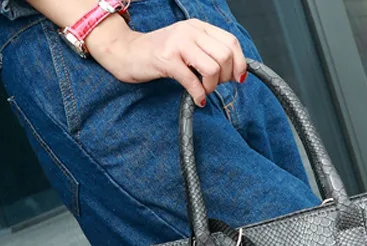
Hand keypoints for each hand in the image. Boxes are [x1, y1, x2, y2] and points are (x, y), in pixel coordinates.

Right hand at [86, 17, 247, 106]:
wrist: (126, 52)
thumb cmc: (159, 53)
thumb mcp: (188, 46)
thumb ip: (208, 53)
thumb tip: (234, 71)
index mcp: (198, 26)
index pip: (231, 42)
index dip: (239, 63)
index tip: (238, 78)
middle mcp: (190, 31)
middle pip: (225, 56)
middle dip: (225, 77)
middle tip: (214, 85)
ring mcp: (178, 44)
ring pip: (212, 68)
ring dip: (211, 86)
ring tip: (203, 90)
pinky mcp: (167, 60)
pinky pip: (193, 81)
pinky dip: (199, 94)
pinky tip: (197, 99)